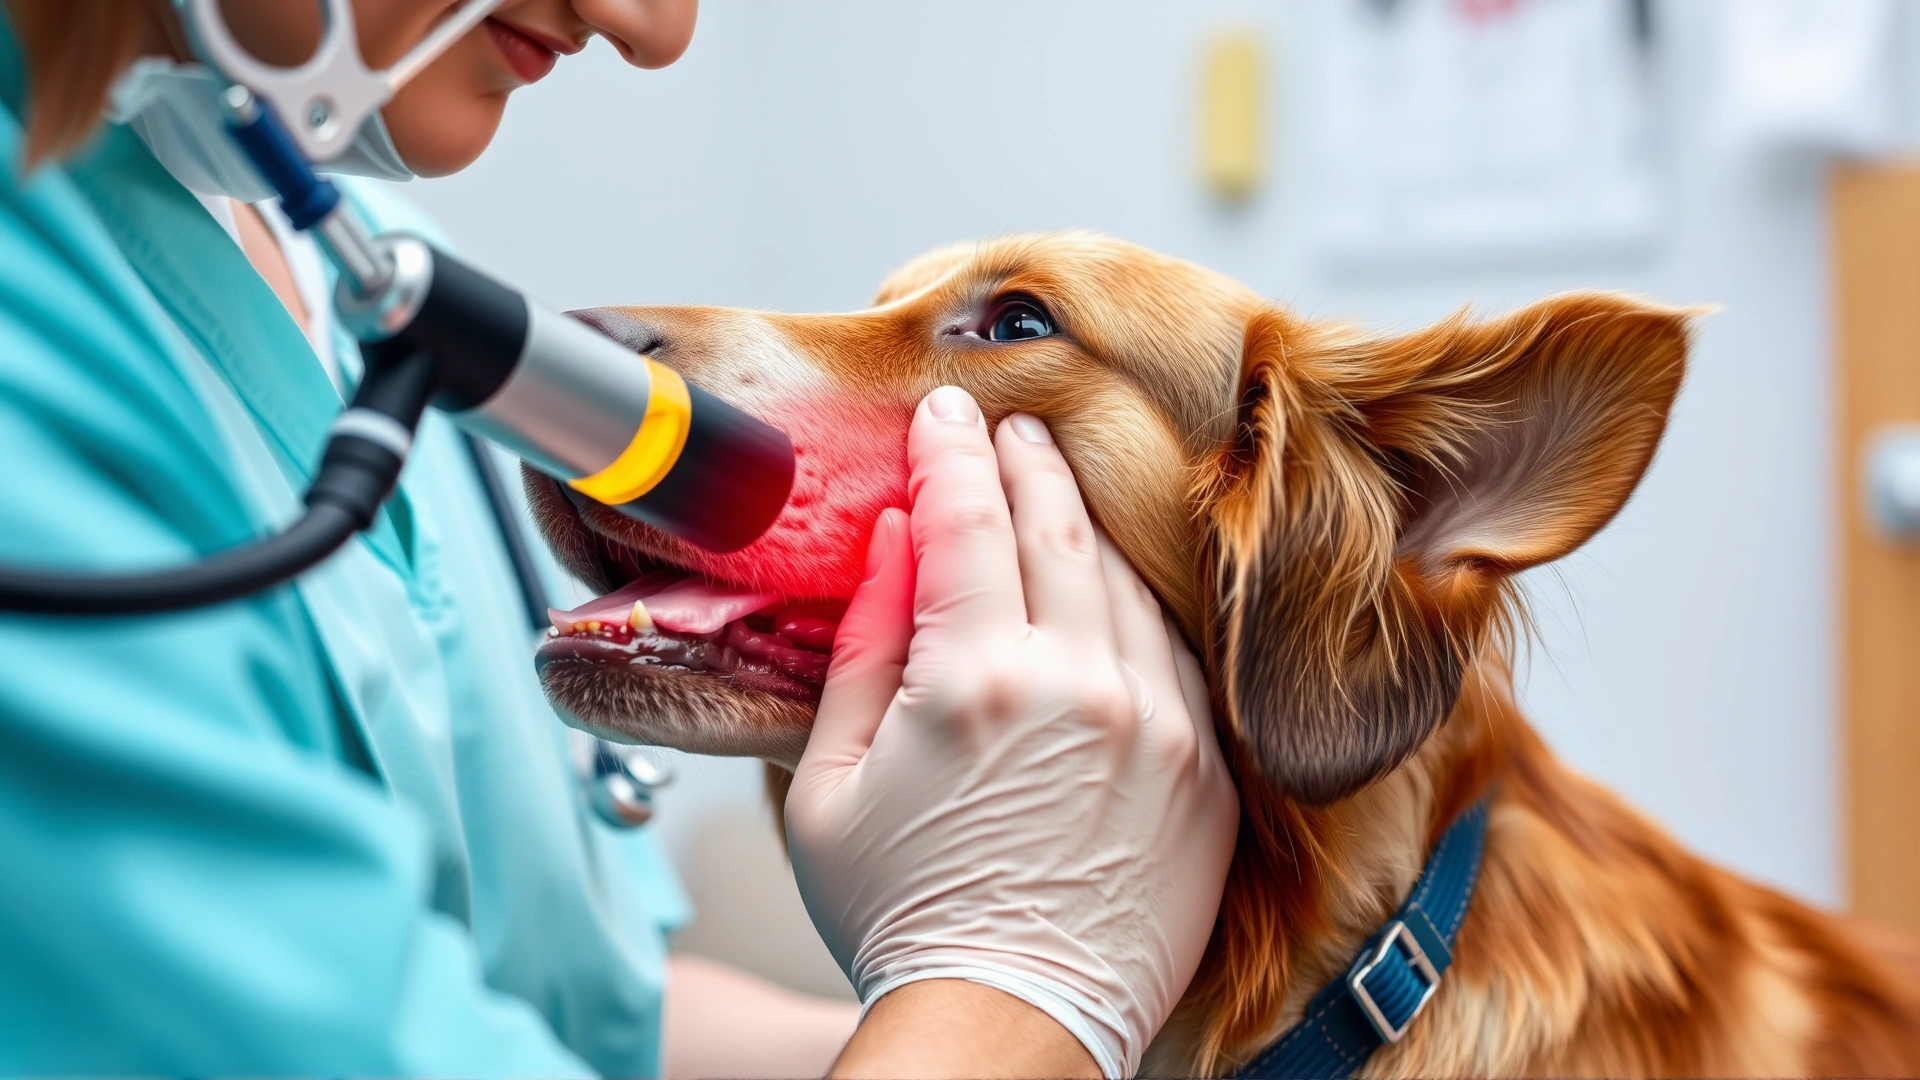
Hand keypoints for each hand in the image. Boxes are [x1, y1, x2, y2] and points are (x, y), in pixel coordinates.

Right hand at [784, 386, 1239, 1077]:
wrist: (1008, 1023)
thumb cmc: (903, 915)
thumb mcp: (828, 783)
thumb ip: (863, 647)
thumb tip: (891, 542)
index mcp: (974, 681)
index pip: (966, 520)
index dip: (949, 452)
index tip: (942, 412)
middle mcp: (1080, 685)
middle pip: (1057, 527)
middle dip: (1024, 461)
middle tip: (1003, 425)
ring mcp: (1157, 725)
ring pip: (1123, 580)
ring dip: (1085, 520)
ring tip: (1054, 487)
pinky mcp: (1204, 770)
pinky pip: (1177, 652)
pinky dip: (1139, 604)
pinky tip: (1112, 586)